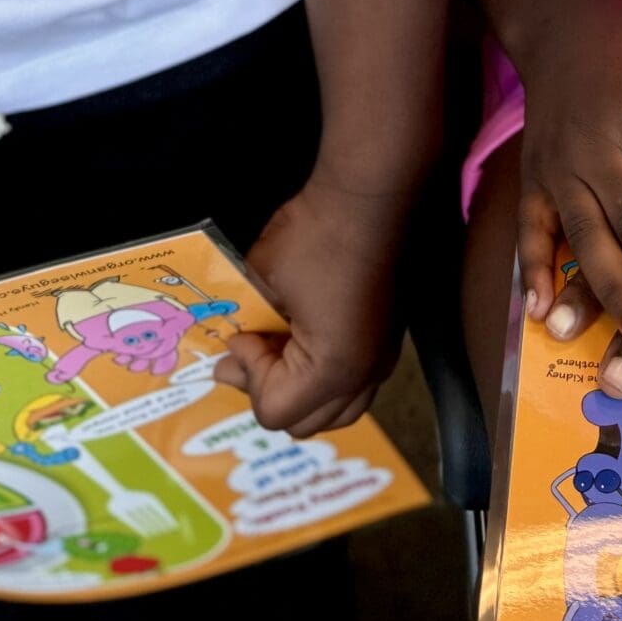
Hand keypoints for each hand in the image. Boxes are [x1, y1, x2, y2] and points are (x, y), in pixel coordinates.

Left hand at [214, 174, 406, 437]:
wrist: (366, 198)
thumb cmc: (311, 236)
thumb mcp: (262, 280)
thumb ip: (246, 327)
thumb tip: (232, 357)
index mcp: (333, 369)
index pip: (274, 410)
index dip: (249, 371)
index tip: (244, 331)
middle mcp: (363, 377)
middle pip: (304, 422)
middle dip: (269, 389)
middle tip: (253, 346)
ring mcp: (382, 361)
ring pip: (336, 412)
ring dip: (300, 392)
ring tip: (280, 349)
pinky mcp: (389, 342)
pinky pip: (355, 387)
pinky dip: (326, 379)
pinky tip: (308, 341)